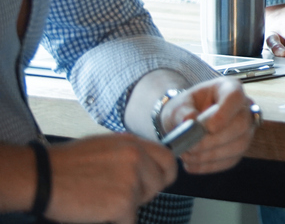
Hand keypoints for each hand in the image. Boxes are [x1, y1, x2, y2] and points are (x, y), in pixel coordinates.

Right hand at [45, 134, 176, 223]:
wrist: (42, 177)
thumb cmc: (65, 164)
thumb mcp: (105, 146)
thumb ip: (129, 154)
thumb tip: (145, 166)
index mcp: (133, 143)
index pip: (167, 159)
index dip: (163, 174)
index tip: (156, 182)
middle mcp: (137, 158)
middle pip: (159, 183)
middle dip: (142, 193)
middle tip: (117, 194)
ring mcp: (132, 180)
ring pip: (143, 202)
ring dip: (125, 206)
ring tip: (100, 199)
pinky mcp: (123, 203)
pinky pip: (129, 220)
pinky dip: (115, 220)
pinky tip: (96, 211)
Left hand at [161, 78, 255, 173]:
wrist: (187, 122)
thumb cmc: (185, 108)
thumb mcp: (179, 105)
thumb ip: (182, 111)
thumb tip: (189, 121)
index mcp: (229, 88)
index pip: (236, 97)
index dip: (225, 114)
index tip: (208, 128)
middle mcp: (243, 107)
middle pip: (242, 124)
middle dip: (214, 140)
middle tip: (190, 147)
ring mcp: (246, 129)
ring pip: (239, 145)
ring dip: (210, 155)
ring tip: (186, 155)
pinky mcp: (239, 147)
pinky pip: (231, 160)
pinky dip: (209, 165)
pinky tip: (191, 163)